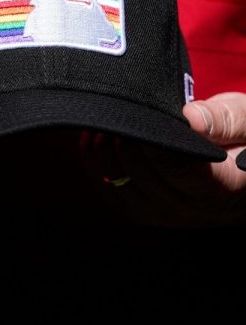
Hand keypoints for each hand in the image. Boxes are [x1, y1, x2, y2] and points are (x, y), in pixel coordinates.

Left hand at [80, 92, 245, 226]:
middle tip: (114, 110)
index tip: (139, 112)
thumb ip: (225, 119)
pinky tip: (94, 139)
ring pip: (119, 185)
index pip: (177, 167)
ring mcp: (163, 215)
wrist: (241, 167)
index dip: (152, 139)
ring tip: (104, 122)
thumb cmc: (245, 137)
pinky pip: (108, 190)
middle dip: (124, 140)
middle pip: (142, 175)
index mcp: (223, 187)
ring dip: (104, 152)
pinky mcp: (142, 212)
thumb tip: (193, 119)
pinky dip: (96, 163)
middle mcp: (191, 209)